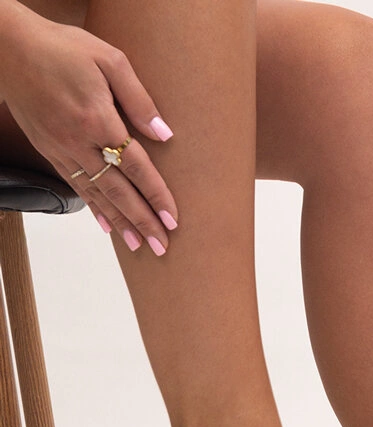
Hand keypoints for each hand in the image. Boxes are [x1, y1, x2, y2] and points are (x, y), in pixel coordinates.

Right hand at [2, 11, 177, 254]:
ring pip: (98, 195)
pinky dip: (95, 209)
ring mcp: (62, 150)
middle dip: (142, 221)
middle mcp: (79, 142)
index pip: (135, 166)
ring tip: (141, 246)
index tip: (172, 219)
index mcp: (97, 118)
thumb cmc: (62, 48)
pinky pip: (77, 187)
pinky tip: (109, 227)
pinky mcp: (50, 152)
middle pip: (118, 191)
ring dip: (121, 223)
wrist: (8, 48)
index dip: (155, 195)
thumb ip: (139, 98)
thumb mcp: (109, 59)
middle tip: (162, 247)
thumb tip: (164, 135)